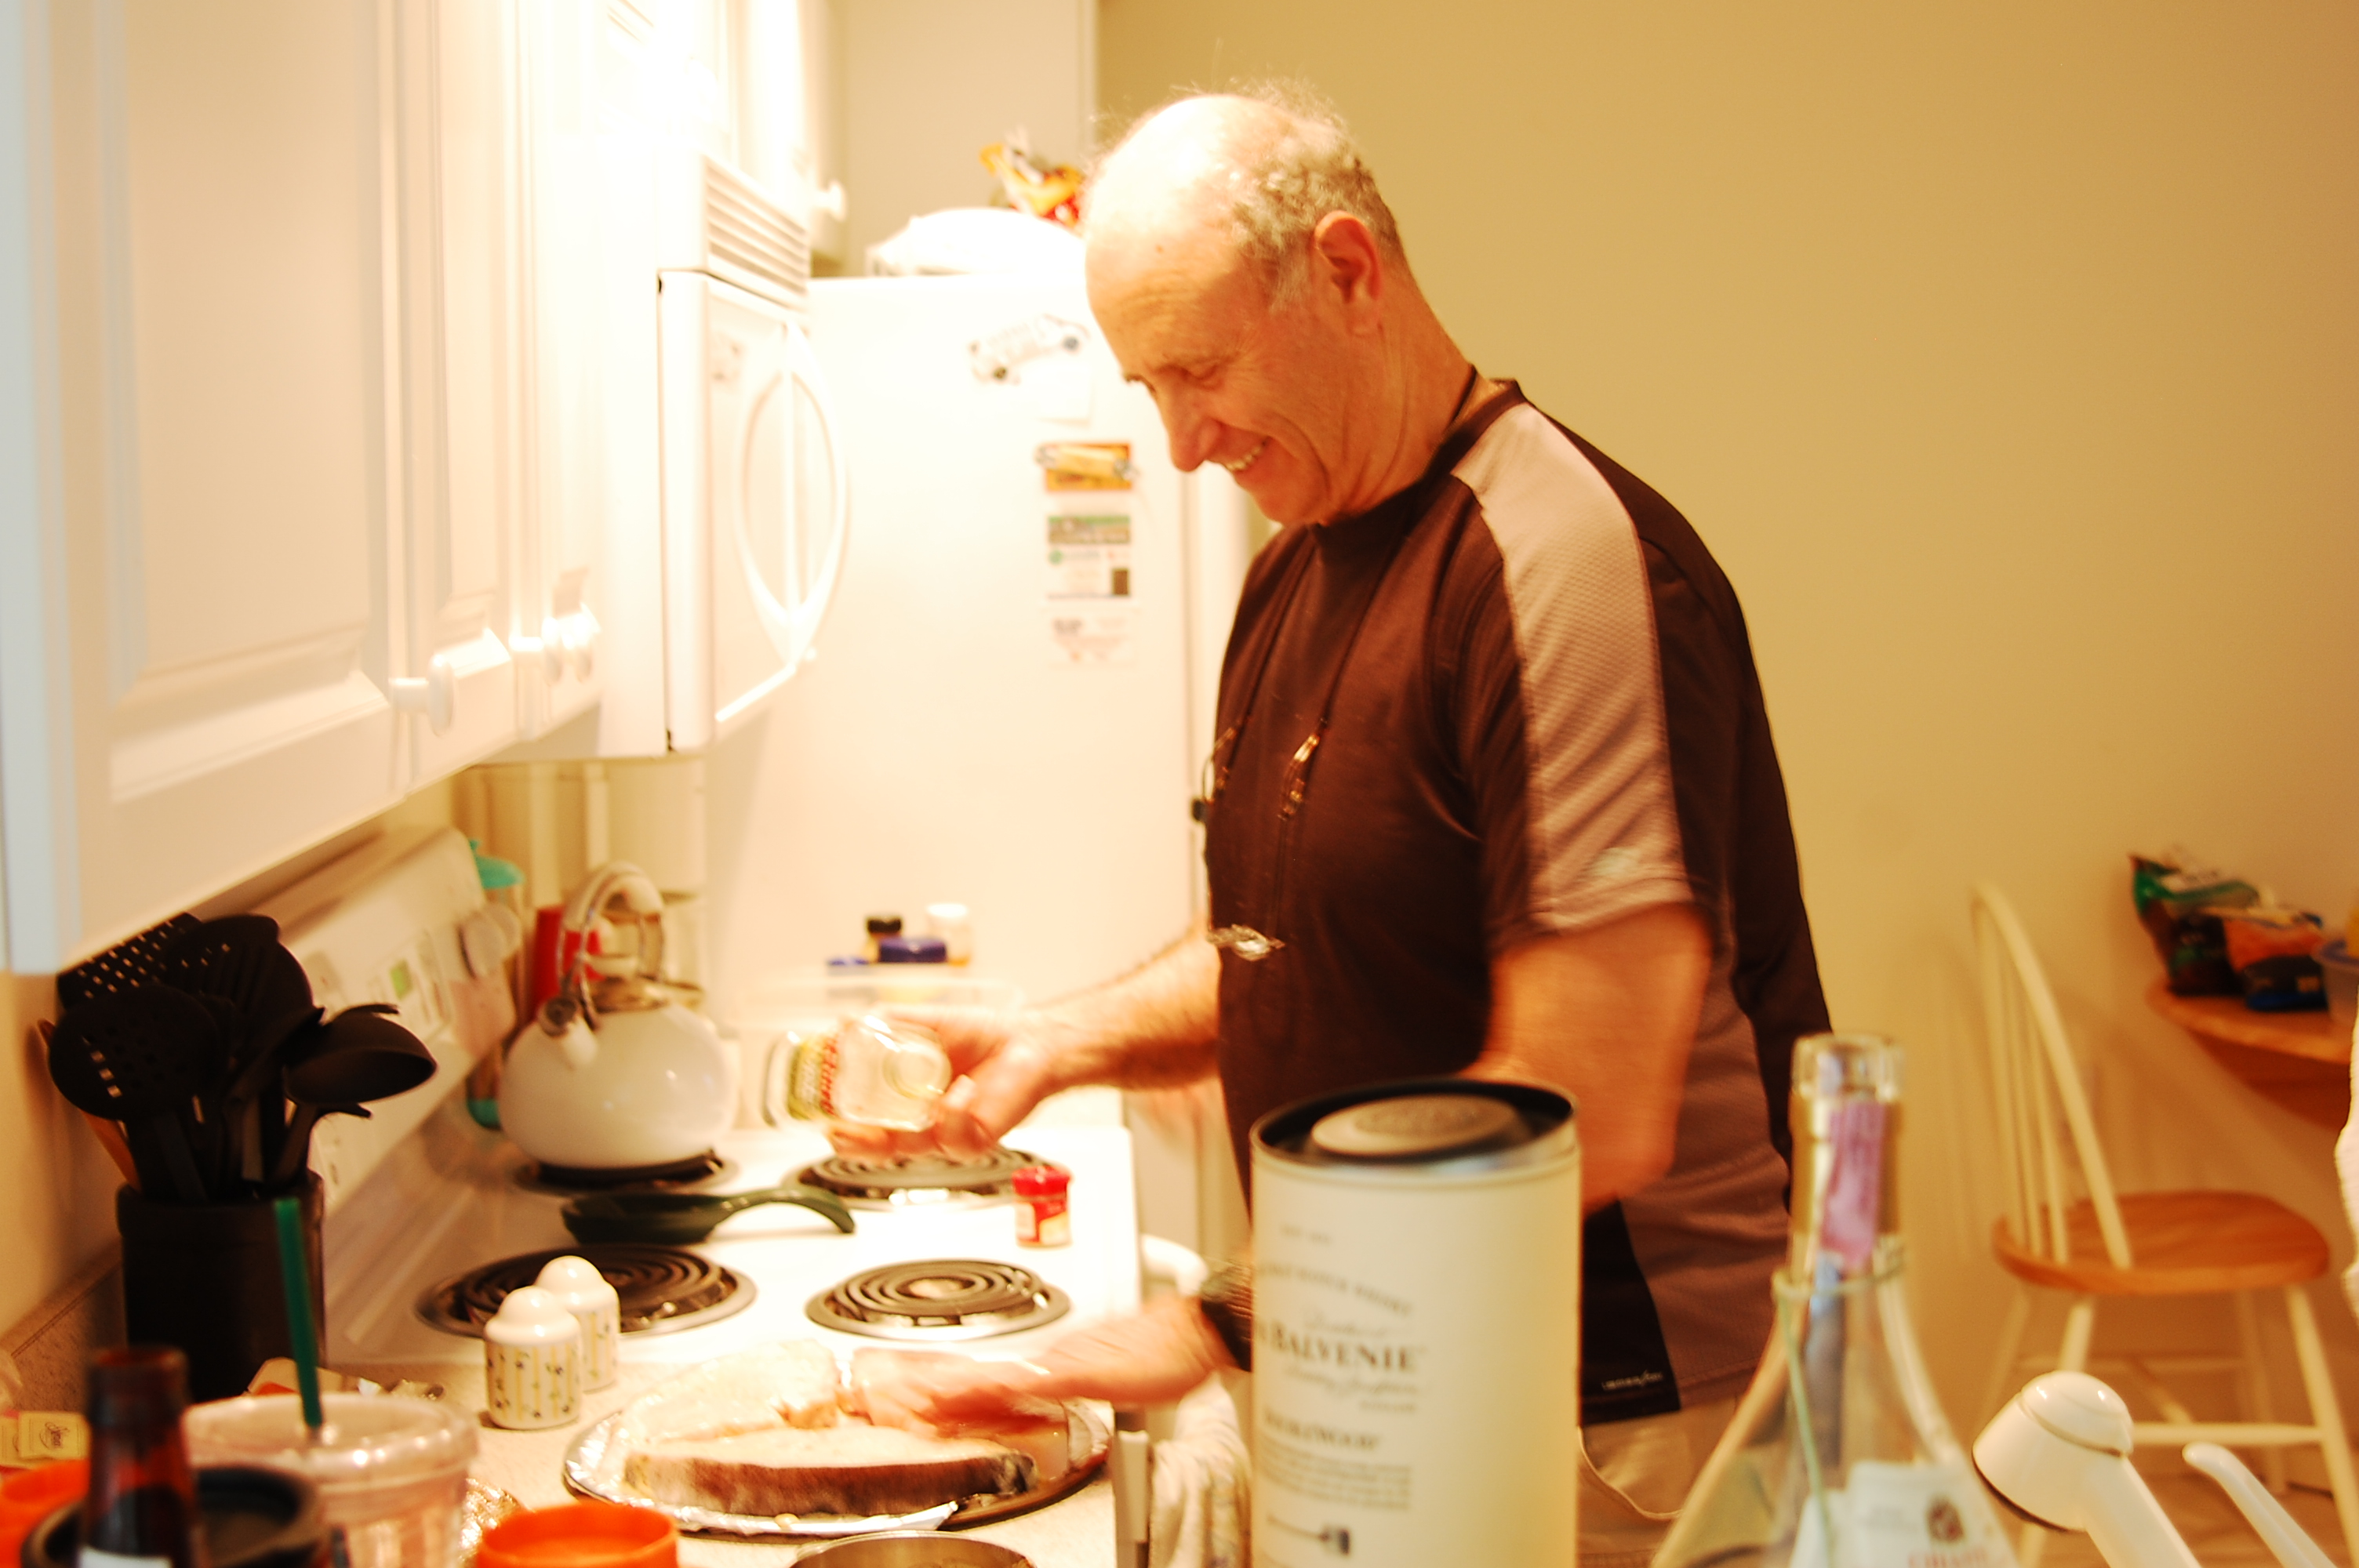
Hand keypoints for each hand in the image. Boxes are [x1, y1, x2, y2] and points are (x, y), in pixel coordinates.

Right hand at [825, 1006, 1067, 1160]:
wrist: (1027, 1041)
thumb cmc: (980, 1036)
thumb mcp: (925, 1023)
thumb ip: (884, 1024)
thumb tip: (844, 1023)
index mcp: (903, 1100)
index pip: (863, 1124)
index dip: (841, 1126)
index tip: (824, 1117)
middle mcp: (921, 1124)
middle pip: (879, 1150)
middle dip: (856, 1145)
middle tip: (841, 1131)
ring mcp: (946, 1135)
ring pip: (913, 1150)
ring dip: (900, 1129)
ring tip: (894, 1105)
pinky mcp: (974, 1141)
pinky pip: (955, 1136)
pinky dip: (955, 1111)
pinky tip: (961, 1089)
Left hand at [843, 1297, 1228, 1427]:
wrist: (1193, 1331)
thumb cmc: (1161, 1351)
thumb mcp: (1108, 1374)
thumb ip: (1071, 1383)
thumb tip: (1042, 1396)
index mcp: (1053, 1359)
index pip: (988, 1374)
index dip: (947, 1383)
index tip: (911, 1388)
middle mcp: (1050, 1357)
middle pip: (980, 1374)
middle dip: (933, 1386)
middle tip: (890, 1392)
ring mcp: (1062, 1362)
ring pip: (994, 1377)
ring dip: (951, 1389)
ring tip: (913, 1397)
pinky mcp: (1080, 1370)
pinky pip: (1030, 1381)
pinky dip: (999, 1386)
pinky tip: (974, 1391)